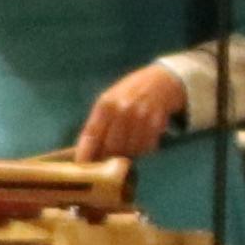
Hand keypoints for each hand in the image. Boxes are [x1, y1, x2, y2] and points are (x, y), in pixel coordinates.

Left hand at [71, 62, 194, 164]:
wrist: (163, 79)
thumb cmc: (131, 91)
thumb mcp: (110, 99)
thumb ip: (98, 122)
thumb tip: (84, 149)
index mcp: (106, 104)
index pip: (91, 134)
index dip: (85, 152)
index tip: (81, 165)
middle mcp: (122, 110)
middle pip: (110, 147)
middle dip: (108, 156)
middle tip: (108, 159)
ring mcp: (141, 116)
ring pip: (130, 150)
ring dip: (128, 153)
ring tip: (128, 145)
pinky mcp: (157, 122)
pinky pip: (146, 147)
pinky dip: (143, 149)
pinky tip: (142, 140)